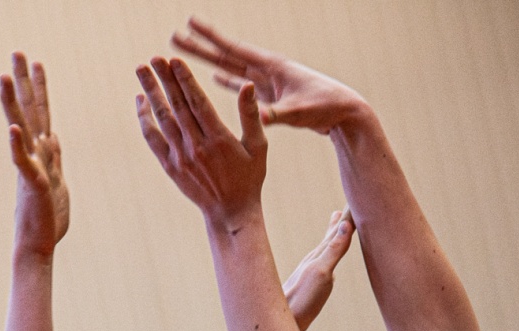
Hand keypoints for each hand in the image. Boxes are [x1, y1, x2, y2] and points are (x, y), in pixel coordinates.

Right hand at [2, 53, 67, 257]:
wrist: (37, 247)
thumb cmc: (47, 219)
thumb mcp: (56, 181)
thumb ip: (53, 158)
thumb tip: (53, 137)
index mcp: (42, 154)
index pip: (41, 113)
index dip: (38, 88)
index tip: (36, 63)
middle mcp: (33, 155)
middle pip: (28, 111)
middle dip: (23, 81)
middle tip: (18, 52)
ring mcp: (30, 167)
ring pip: (21, 130)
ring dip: (12, 103)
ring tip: (4, 77)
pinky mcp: (33, 184)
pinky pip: (23, 162)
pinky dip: (18, 146)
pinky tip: (14, 128)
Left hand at [136, 57, 265, 226]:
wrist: (230, 212)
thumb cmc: (249, 177)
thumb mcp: (258, 147)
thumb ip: (251, 115)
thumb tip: (246, 86)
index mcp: (219, 139)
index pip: (198, 103)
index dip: (184, 80)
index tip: (174, 61)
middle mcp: (197, 147)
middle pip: (177, 106)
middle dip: (164, 80)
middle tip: (154, 58)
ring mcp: (181, 157)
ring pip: (162, 118)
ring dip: (151, 93)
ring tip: (142, 70)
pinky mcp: (170, 166)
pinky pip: (153, 138)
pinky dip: (145, 119)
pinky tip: (140, 101)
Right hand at [172, 18, 370, 133]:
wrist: (344, 113)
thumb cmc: (326, 107)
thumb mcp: (299, 112)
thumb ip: (278, 115)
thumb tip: (260, 120)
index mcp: (271, 67)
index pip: (234, 49)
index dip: (211, 37)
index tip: (189, 22)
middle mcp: (266, 71)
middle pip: (226, 56)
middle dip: (201, 47)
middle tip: (175, 35)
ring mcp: (267, 83)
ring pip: (231, 70)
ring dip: (209, 62)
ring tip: (188, 53)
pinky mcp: (271, 96)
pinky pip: (243, 87)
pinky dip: (229, 83)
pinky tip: (215, 79)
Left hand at [284, 210, 355, 330]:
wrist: (282, 321)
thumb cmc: (302, 300)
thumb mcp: (321, 273)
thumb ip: (333, 250)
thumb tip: (344, 225)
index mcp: (319, 255)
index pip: (338, 230)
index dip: (348, 216)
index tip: (356, 198)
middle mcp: (314, 260)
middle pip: (330, 235)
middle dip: (341, 220)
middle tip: (347, 205)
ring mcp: (310, 272)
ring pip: (325, 247)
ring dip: (334, 234)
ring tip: (336, 222)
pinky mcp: (308, 285)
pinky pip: (323, 262)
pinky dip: (328, 254)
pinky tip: (325, 260)